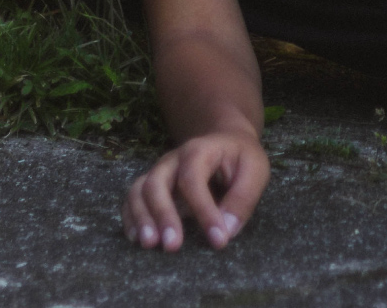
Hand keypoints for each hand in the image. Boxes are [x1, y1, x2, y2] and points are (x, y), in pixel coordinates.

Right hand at [122, 129, 269, 251]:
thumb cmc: (241, 158)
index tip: (218, 239)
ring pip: (139, 191)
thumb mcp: (255, 170)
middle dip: (163, 215)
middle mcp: (173, 160)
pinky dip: (131, 219)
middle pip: (157, 183)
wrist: (226, 140)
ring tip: (149, 244)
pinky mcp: (152, 186)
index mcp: (200, 150)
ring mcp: (160, 172)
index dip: (203, 211)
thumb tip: (226, 230)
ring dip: (141, 218)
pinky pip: (132, 199)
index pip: (193, 180)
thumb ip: (243, 198)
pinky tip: (137, 239)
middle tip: (173, 246)